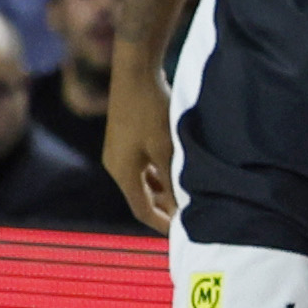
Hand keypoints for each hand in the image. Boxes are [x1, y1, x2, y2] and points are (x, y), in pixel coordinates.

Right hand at [106, 70, 179, 233]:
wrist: (136, 74)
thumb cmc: (152, 111)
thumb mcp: (166, 148)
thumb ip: (172, 178)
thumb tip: (181, 205)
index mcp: (122, 173)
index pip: (141, 210)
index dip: (161, 223)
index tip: (181, 233)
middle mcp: (117, 165)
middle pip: (142, 196)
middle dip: (164, 208)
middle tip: (190, 216)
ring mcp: (120, 151)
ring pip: (144, 180)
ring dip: (164, 189)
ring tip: (189, 196)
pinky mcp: (126, 138)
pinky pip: (144, 165)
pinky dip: (160, 173)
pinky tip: (179, 171)